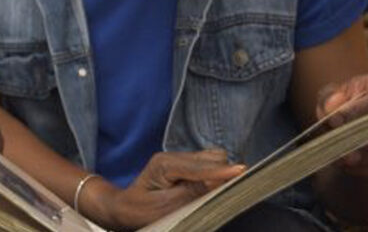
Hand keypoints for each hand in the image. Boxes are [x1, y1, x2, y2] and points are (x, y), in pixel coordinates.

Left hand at [86, 149, 244, 228]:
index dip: (222, 171)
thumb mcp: (165, 207)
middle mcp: (172, 156)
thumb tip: (218, 181)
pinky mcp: (184, 164)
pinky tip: (211, 187)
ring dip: (220, 172)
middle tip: (231, 191)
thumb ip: (192, 193)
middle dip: (224, 172)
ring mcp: (178, 158)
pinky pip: (208, 163)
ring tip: (219, 191)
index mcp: (164, 164)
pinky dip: (215, 173)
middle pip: (212, 157)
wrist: (124, 209)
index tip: (243, 172)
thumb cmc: (141, 211)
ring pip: (213, 158)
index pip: (200, 166)